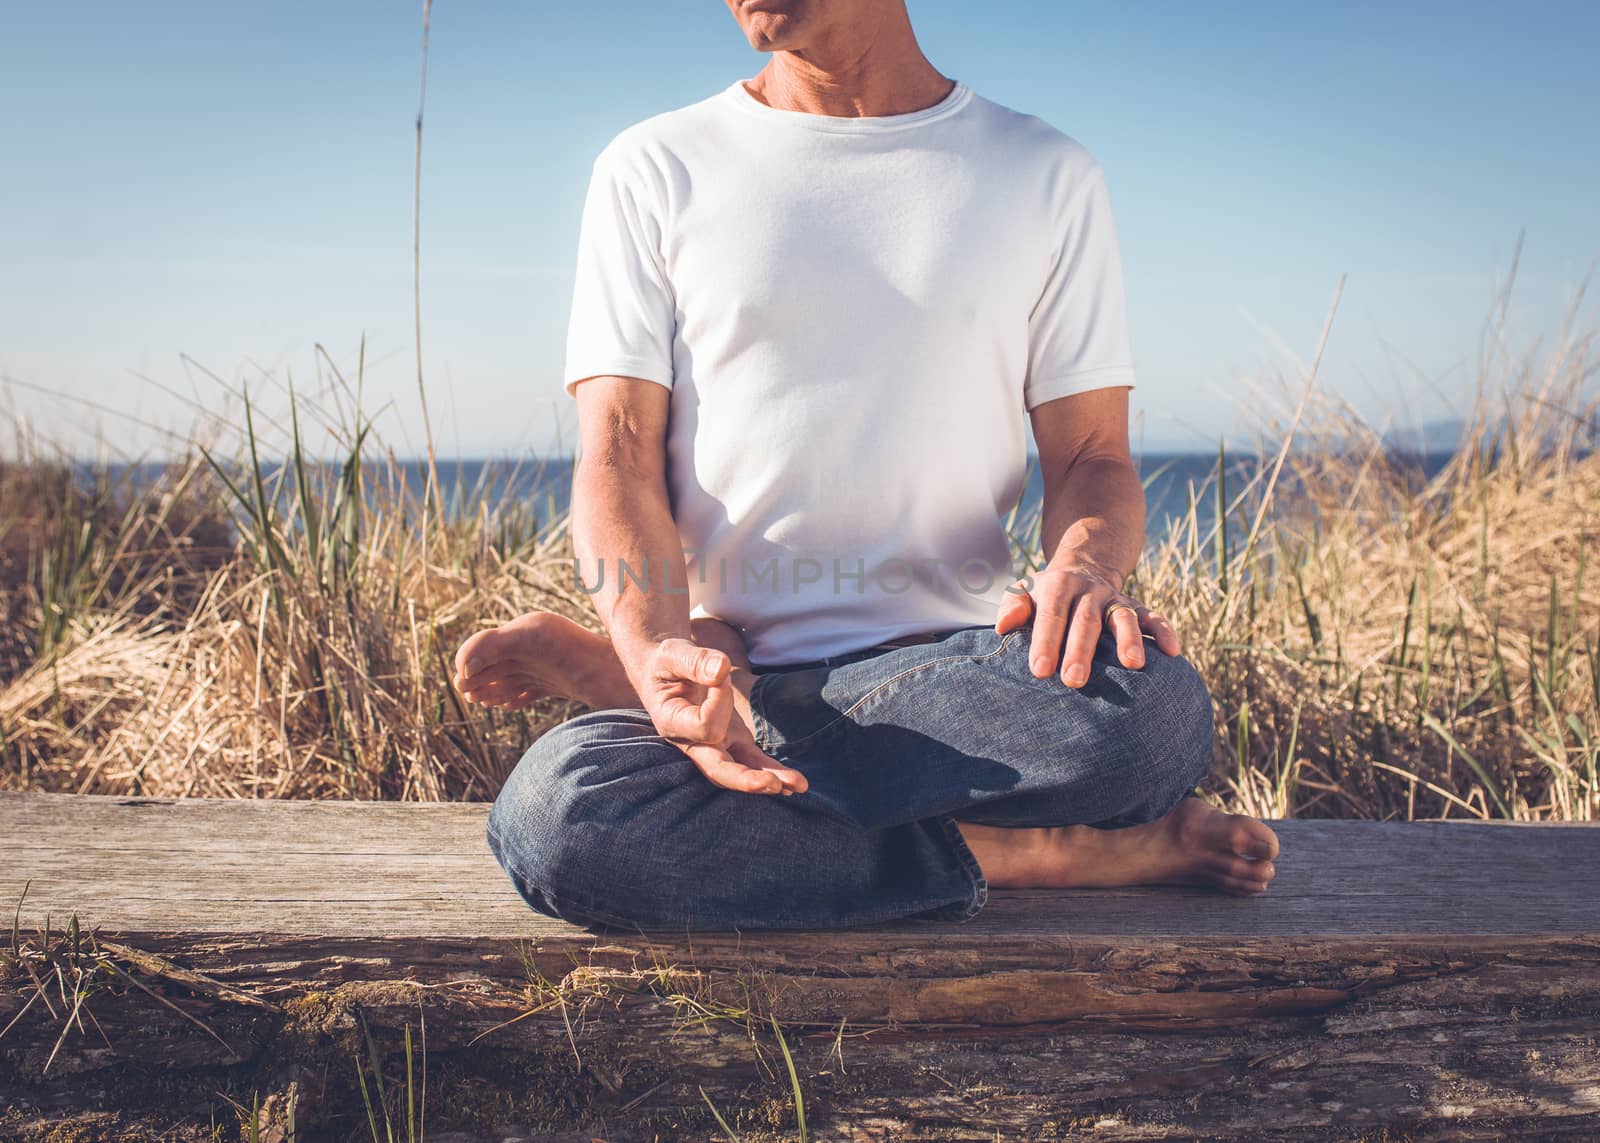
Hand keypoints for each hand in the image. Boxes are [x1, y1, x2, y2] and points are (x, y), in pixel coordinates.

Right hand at [633, 638, 807, 796]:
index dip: (720, 700)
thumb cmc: (667, 662)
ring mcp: (714, 745)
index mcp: (673, 724)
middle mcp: (692, 743)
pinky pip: (753, 761)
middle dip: (745, 779)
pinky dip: (774, 770)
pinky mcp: (732, 741)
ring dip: (768, 779)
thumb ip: (694, 661)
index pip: (706, 726)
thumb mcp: (673, 653)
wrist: (666, 673)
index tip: (720, 672)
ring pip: (741, 771)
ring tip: (798, 786)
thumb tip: (720, 670)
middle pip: (718, 771)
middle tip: (771, 783)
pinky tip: (796, 782)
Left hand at [994, 563, 1180, 686]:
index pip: (1051, 615)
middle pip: (1086, 621)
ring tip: (1133, 665)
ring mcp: (1115, 600)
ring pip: (1124, 617)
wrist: (1084, 568)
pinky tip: (1172, 652)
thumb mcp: (1026, 591)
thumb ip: (1013, 606)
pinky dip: (1164, 632)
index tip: (1040, 671)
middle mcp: (1090, 592)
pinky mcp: (1137, 608)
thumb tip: (1003, 626)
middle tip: (1075, 681)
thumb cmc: (1047, 594)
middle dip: (1081, 651)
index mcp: (1059, 587)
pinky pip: (1154, 617)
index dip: (1046, 642)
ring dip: (1128, 640)